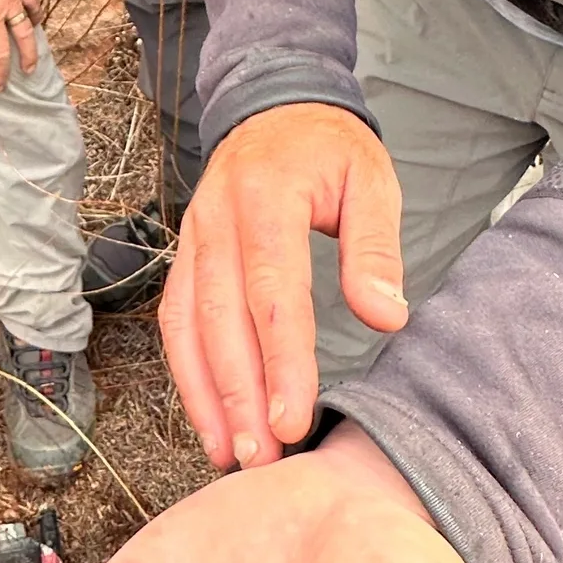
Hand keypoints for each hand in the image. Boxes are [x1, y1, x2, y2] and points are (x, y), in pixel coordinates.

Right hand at [162, 103, 406, 469]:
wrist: (274, 106)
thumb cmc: (330, 149)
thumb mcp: (372, 178)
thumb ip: (376, 247)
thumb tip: (387, 316)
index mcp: (266, 197)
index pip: (272, 292)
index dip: (281, 361)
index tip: (293, 418)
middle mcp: (217, 218)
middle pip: (221, 318)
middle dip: (238, 393)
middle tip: (262, 456)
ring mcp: (192, 237)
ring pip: (186, 324)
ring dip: (205, 393)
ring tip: (230, 452)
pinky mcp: (185, 254)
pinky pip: (175, 318)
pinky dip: (187, 372)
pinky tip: (208, 417)